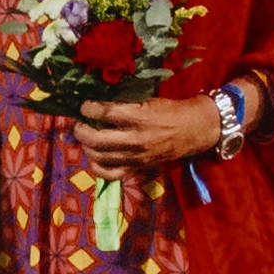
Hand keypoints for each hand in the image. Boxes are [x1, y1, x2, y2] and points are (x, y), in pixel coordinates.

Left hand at [74, 93, 225, 179]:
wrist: (194, 130)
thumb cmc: (170, 111)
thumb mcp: (148, 100)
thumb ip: (124, 102)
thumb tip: (98, 99)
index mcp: (140, 117)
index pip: (105, 113)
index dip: (89, 108)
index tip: (84, 106)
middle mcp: (136, 139)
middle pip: (96, 138)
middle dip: (81, 129)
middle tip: (79, 123)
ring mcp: (136, 157)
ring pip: (99, 156)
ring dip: (86, 146)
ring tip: (86, 137)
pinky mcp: (138, 169)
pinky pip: (110, 174)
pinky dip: (97, 166)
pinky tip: (95, 156)